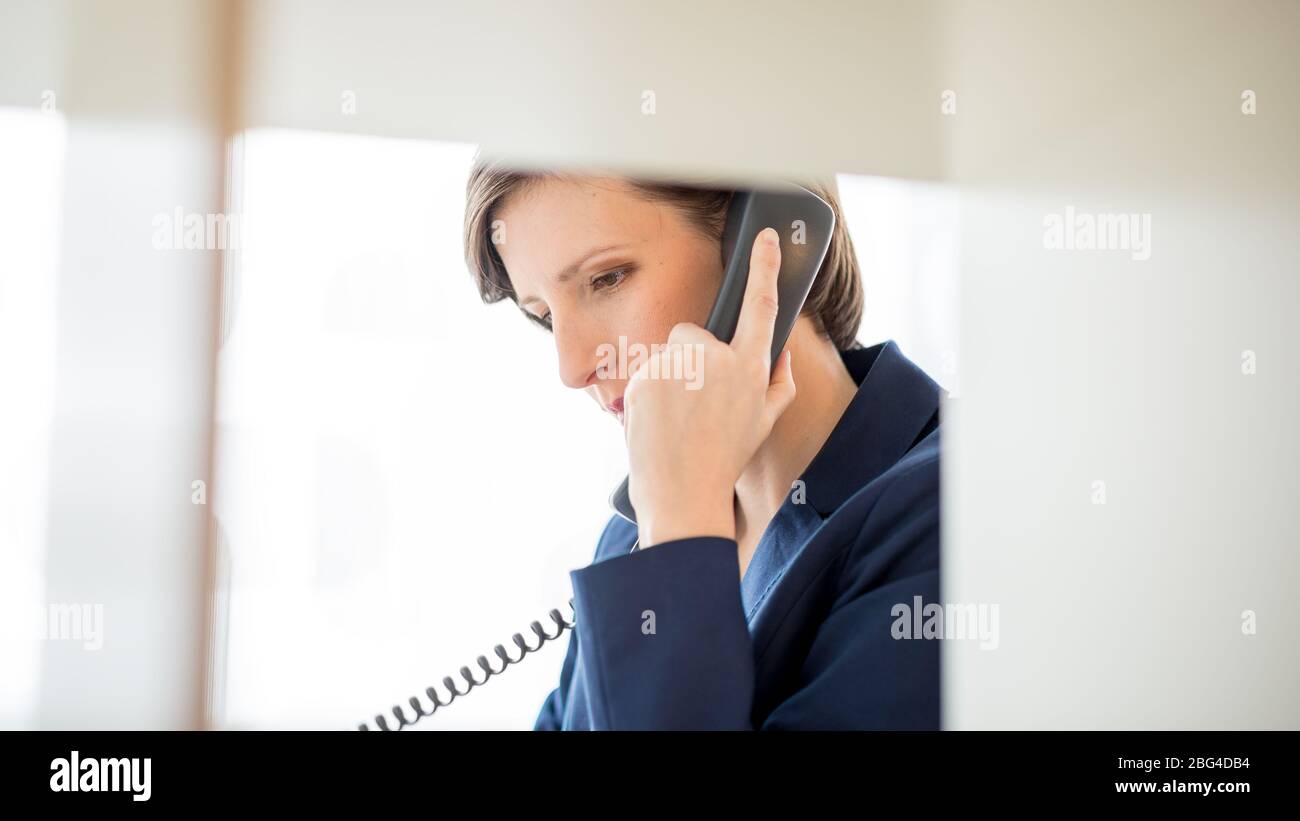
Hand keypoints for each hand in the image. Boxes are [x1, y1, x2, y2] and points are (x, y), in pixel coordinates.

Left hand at [623, 226, 796, 547]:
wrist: (683, 491)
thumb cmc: (724, 459)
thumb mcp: (764, 422)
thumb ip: (778, 381)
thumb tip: (779, 351)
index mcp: (750, 368)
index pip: (761, 307)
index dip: (765, 269)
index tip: (767, 240)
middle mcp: (716, 359)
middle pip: (695, 334)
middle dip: (693, 359)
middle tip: (696, 403)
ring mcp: (679, 365)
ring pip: (668, 357)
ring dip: (670, 379)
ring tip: (677, 420)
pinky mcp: (647, 376)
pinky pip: (646, 373)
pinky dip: (649, 393)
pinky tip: (659, 422)